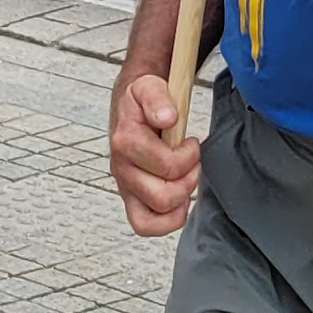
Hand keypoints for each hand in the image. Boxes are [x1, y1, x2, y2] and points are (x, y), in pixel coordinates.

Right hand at [109, 70, 201, 236]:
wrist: (129, 107)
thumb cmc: (141, 101)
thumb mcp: (149, 86)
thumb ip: (157, 98)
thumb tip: (167, 118)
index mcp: (125, 140)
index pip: (167, 166)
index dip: (188, 155)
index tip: (190, 141)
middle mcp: (121, 167)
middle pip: (162, 197)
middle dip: (188, 180)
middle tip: (191, 163)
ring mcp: (125, 186)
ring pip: (154, 216)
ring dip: (180, 200)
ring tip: (183, 179)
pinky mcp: (130, 198)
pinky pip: (144, 225)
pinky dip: (167, 221)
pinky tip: (178, 201)